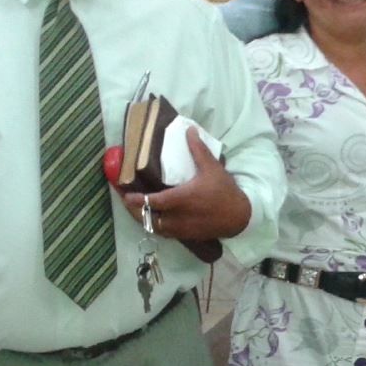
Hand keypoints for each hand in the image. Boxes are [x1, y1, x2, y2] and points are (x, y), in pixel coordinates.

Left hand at [122, 128, 250, 240]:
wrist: (240, 217)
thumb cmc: (224, 191)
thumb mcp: (212, 168)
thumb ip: (198, 150)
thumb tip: (190, 130)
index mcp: (181, 199)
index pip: (151, 202)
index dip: (136, 199)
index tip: (125, 194)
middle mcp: (178, 216)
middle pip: (147, 218)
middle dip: (134, 211)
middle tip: (126, 203)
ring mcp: (182, 228)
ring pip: (155, 228)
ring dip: (144, 220)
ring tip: (137, 210)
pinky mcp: (187, 235)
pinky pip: (165, 234)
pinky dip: (157, 227)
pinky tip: (155, 220)